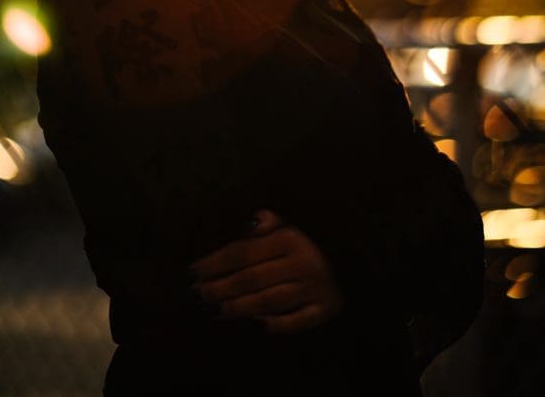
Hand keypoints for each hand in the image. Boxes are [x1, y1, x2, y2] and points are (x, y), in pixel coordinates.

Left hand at [189, 209, 342, 333]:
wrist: (350, 264)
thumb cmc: (304, 248)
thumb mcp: (287, 228)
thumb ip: (267, 224)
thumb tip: (253, 219)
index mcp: (289, 238)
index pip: (244, 252)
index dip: (215, 261)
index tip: (194, 270)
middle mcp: (302, 262)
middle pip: (252, 278)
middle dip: (220, 287)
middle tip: (198, 294)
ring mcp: (314, 288)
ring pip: (269, 301)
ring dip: (240, 307)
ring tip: (218, 311)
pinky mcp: (324, 310)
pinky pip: (296, 321)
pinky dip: (276, 324)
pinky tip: (255, 325)